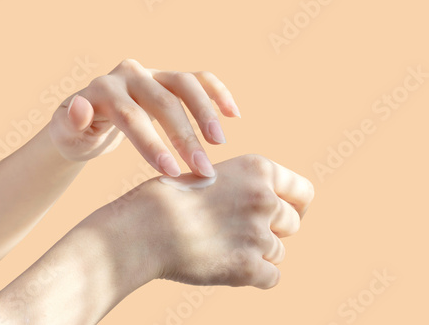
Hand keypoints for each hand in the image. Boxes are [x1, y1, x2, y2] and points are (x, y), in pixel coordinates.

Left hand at [49, 59, 240, 176]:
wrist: (90, 119)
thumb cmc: (78, 133)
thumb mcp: (65, 134)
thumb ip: (69, 122)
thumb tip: (81, 106)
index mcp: (103, 89)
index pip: (131, 115)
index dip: (152, 144)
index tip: (173, 172)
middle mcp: (129, 75)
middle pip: (163, 101)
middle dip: (184, 137)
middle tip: (204, 170)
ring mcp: (152, 74)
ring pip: (185, 84)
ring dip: (206, 113)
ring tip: (219, 143)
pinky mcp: (169, 79)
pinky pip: (199, 79)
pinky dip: (217, 92)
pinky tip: (234, 114)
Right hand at [95, 154, 313, 289]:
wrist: (144, 226)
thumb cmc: (169, 199)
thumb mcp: (213, 174)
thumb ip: (245, 188)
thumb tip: (273, 211)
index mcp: (258, 169)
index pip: (304, 191)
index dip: (297, 206)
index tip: (286, 216)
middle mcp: (265, 198)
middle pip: (293, 224)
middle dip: (272, 231)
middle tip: (239, 234)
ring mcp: (259, 234)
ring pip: (278, 253)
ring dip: (256, 254)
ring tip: (221, 247)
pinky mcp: (248, 267)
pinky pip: (271, 278)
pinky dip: (252, 276)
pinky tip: (226, 266)